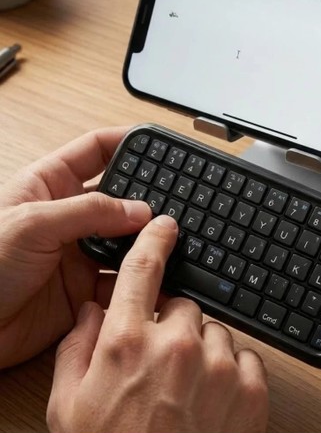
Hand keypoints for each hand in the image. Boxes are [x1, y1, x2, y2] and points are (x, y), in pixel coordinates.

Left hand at [0, 127, 151, 368]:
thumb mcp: (32, 224)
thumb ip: (89, 212)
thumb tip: (139, 209)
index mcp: (50, 184)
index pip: (96, 150)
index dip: (127, 143)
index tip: (159, 144)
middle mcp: (69, 216)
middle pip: (119, 196)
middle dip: (147, 196)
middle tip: (176, 199)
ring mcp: (78, 252)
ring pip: (127, 239)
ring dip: (148, 240)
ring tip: (173, 238)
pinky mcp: (84, 289)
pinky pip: (123, 280)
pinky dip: (143, 279)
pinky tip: (159, 275)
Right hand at [47, 215, 268, 432]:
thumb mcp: (70, 405)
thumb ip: (77, 347)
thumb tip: (92, 312)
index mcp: (127, 342)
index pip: (142, 269)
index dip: (154, 240)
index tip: (165, 226)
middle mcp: (175, 345)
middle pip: (182, 305)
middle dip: (171, 325)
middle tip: (160, 364)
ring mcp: (218, 366)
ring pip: (214, 332)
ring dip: (202, 352)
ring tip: (185, 391)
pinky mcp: (251, 389)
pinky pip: (246, 357)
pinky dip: (232, 372)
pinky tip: (212, 401)